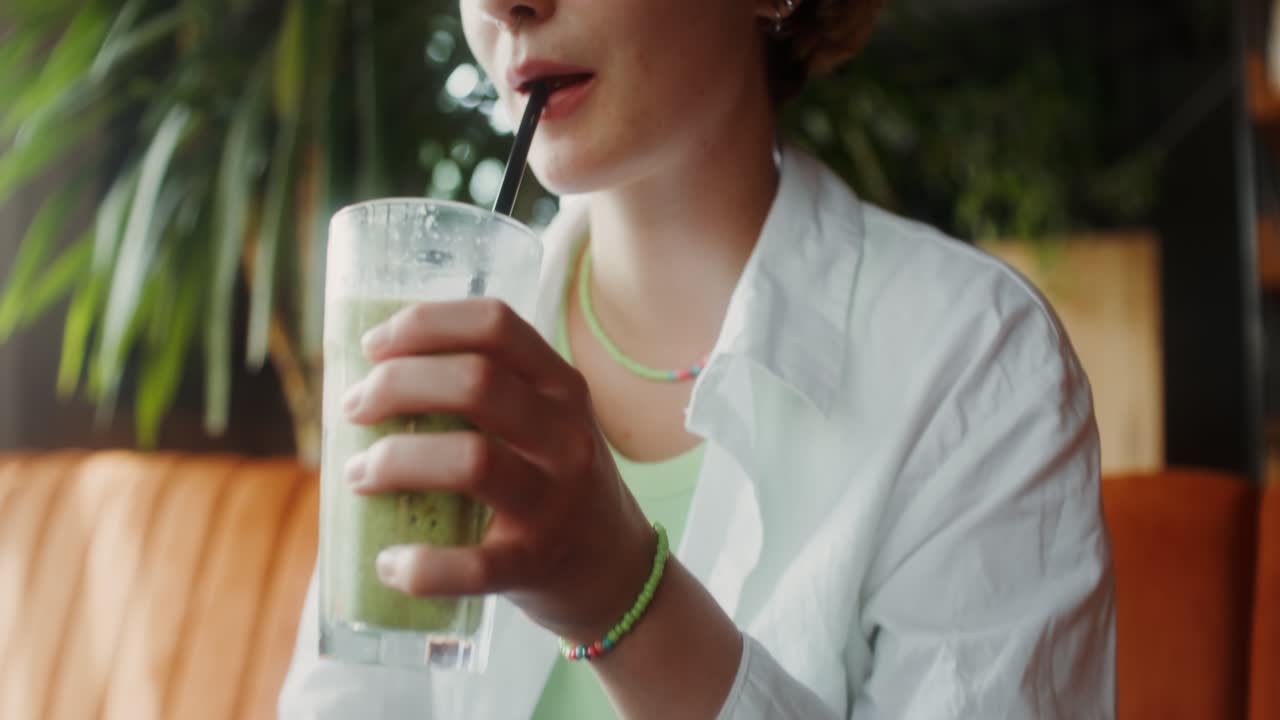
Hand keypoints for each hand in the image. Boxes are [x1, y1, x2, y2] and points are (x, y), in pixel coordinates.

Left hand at [340, 298, 655, 641]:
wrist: (616, 571)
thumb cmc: (553, 484)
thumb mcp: (545, 423)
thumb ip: (486, 395)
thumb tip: (369, 380)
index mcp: (561, 388)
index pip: (495, 325)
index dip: (424, 325)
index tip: (372, 346)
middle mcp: (564, 436)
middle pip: (476, 382)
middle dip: (395, 386)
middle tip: (354, 408)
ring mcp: (554, 502)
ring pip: (472, 460)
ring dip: (396, 460)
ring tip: (357, 474)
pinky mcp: (535, 565)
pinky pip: (473, 566)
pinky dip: (420, 566)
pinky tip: (388, 562)